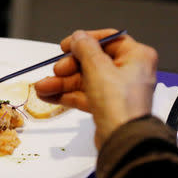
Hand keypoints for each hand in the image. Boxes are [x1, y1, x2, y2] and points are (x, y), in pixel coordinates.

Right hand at [34, 29, 157, 148]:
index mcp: (136, 57)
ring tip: (41, 88)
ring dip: (61, 83)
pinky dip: (66, 95)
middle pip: (92, 61)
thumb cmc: (119, 103)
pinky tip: (48, 96)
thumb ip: (85, 48)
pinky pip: (84, 95)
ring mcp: (117, 90)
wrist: (122, 140)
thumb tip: (78, 37)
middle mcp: (129, 72)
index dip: (84, 41)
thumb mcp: (98, 67)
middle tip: (56, 71)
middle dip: (67, 68)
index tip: (66, 46)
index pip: (108, 40)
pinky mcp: (107, 106)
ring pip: (84, 80)